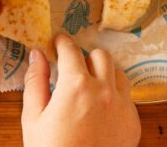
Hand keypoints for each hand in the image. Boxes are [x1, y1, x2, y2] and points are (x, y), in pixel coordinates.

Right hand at [22, 34, 139, 146]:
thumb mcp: (33, 119)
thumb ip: (35, 82)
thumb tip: (36, 55)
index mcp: (76, 86)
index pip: (71, 49)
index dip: (63, 42)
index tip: (58, 42)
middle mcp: (104, 90)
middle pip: (100, 56)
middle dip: (85, 57)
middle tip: (73, 68)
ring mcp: (122, 106)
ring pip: (118, 74)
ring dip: (104, 73)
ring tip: (89, 86)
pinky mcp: (133, 123)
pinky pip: (127, 98)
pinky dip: (114, 96)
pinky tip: (101, 109)